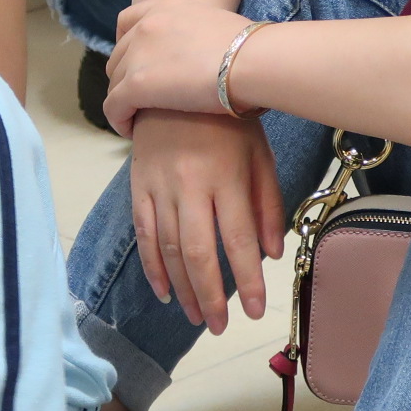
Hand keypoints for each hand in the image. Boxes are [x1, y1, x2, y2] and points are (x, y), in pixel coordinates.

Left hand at [102, 0, 255, 134]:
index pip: (128, 21)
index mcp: (167, 8)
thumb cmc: (253, 50)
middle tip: (141, 99)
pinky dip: (118, 120)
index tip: (137, 64)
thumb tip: (215, 53)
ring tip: (136, 119)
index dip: (126, 44)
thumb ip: (203, 35)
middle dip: (125, 78)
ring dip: (122, 101)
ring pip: (114, 83)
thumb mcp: (220, 27)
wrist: (254, 61)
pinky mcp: (136, 85)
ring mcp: (139, 54)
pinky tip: (131, 132)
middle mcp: (147, 25)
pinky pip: (113, 106)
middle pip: (118, 55)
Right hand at [126, 110, 283, 333]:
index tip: (254, 310)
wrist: (175, 84)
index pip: (238, 240)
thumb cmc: (227, 121)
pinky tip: (165, 293)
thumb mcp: (259, 155)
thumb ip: (267, 204)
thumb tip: (272, 253)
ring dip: (183, 290)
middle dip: (211, 296)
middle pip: (199, 253)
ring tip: (198, 317)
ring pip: (170, 249)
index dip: (246, 280)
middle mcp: (190, 185)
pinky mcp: (138, 187)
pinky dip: (153, 267)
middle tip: (220, 326)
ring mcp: (159, 188)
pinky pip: (143, 235)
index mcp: (226, 176)